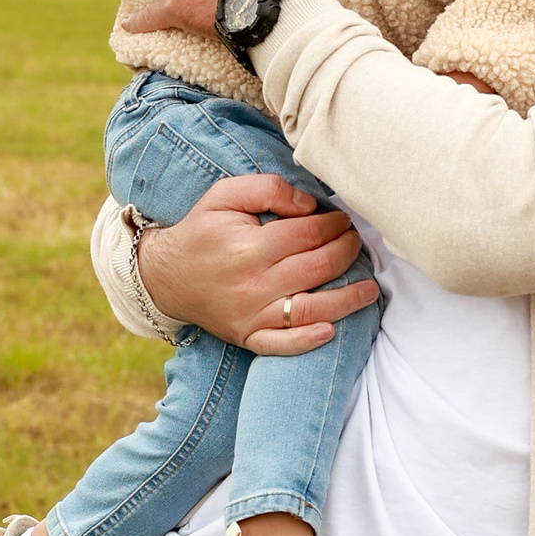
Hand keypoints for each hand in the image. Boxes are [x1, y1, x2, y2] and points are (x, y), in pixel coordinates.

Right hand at [137, 170, 377, 354]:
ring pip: (310, 310)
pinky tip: (331, 331)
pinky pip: (281, 345)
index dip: (334, 224)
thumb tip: (309, 206)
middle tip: (356, 242)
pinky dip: (307, 341)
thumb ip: (268, 190)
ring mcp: (251, 315)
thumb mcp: (224, 195)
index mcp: (249, 247)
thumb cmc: (201, 231)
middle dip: (346, 252)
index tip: (343, 220)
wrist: (164, 275)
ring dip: (347, 300)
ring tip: (370, 289)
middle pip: (317, 268)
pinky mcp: (247, 336)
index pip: (308, 234)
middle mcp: (253, 284)